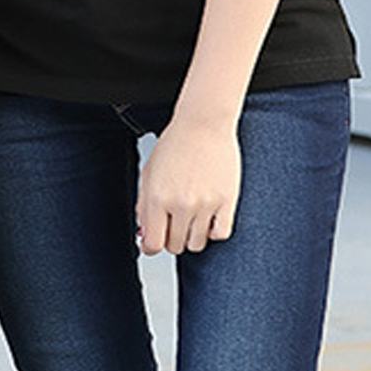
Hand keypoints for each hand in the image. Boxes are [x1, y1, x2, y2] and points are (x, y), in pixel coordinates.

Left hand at [136, 120, 240, 255]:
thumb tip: (144, 234)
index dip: (152, 246)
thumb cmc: (176, 144)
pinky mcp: (226, 201)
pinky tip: (210, 217)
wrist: (203, 123)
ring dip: (192, 235)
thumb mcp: (149, 172)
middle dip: (172, 238)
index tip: (155, 242)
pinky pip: (220, 234)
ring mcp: (205, 204)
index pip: (153, 244)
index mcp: (157, 197)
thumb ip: (144, 205)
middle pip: (175, 246)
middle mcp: (180, 204)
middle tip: (174, 222)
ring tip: (192, 216)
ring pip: (197, 243)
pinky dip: (214, 231)